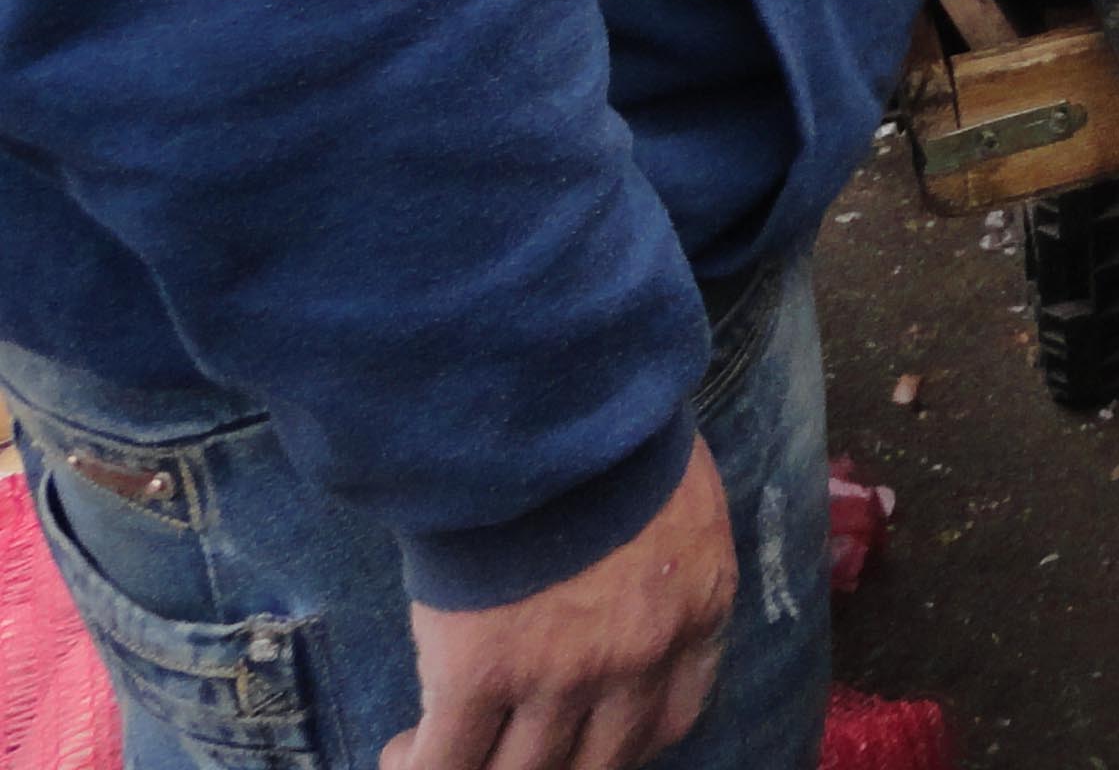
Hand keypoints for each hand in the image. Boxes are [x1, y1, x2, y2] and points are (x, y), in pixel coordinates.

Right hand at [386, 434, 732, 769]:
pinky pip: (448, 762)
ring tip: (435, 755)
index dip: (622, 743)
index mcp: (696, 609)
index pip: (672, 717)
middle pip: (599, 762)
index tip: (584, 739)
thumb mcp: (674, 499)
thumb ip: (660, 566)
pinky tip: (400, 752)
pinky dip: (420, 767)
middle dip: (551, 767)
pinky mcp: (484, 673)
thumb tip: (622, 592)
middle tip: (508, 753)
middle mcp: (641, 657)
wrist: (547, 406)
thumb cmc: (606, 430)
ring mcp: (564, 673)